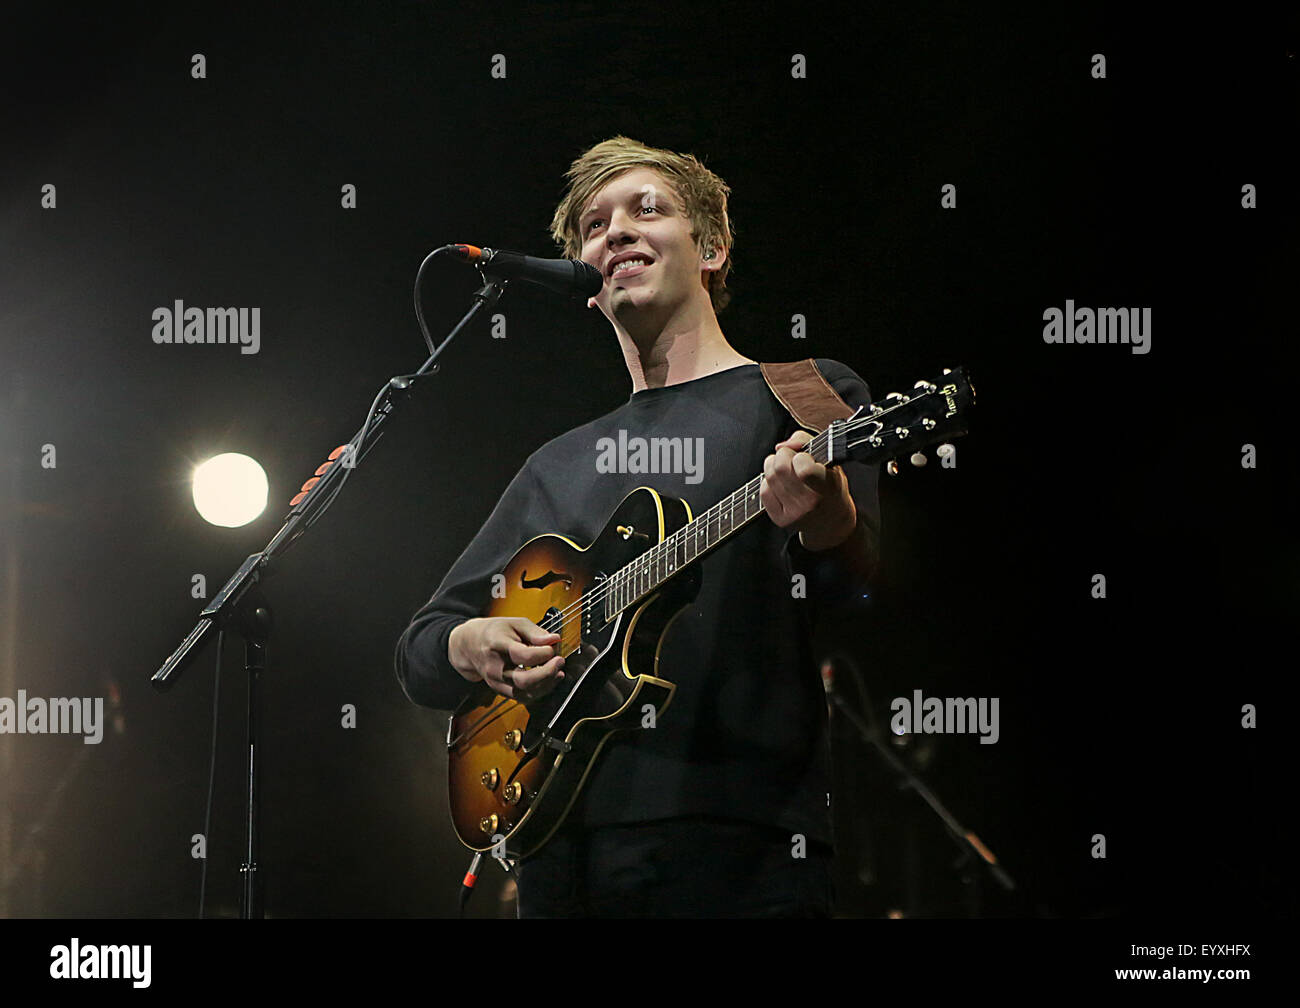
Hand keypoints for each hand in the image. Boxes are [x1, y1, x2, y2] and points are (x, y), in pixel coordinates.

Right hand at [448, 617, 565, 701]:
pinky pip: (523, 697)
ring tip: (557, 670)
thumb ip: (535, 632)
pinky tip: (550, 679)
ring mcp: (496, 682)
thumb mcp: (514, 623)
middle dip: (547, 673)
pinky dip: (540, 690)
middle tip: (559, 661)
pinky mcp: (500, 690)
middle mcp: (495, 667)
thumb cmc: (494, 632)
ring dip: (547, 683)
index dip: (543, 653)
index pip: (523, 655)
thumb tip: (553, 640)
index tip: (552, 646)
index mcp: (497, 645)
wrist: (469, 645)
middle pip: (524, 680)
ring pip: (525, 693)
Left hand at [760, 429, 856, 550]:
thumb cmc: (830, 484)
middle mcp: (811, 503)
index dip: (799, 456)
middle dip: (782, 455)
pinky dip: (769, 482)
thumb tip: (781, 446)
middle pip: (780, 468)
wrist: (831, 520)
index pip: (805, 470)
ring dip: (773, 466)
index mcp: (827, 486)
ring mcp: (795, 513)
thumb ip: (805, 441)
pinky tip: (780, 483)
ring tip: (784, 467)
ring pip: (769, 477)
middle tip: (790, 457)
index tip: (804, 457)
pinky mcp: (781, 520)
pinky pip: (764, 491)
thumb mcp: (828, 459)